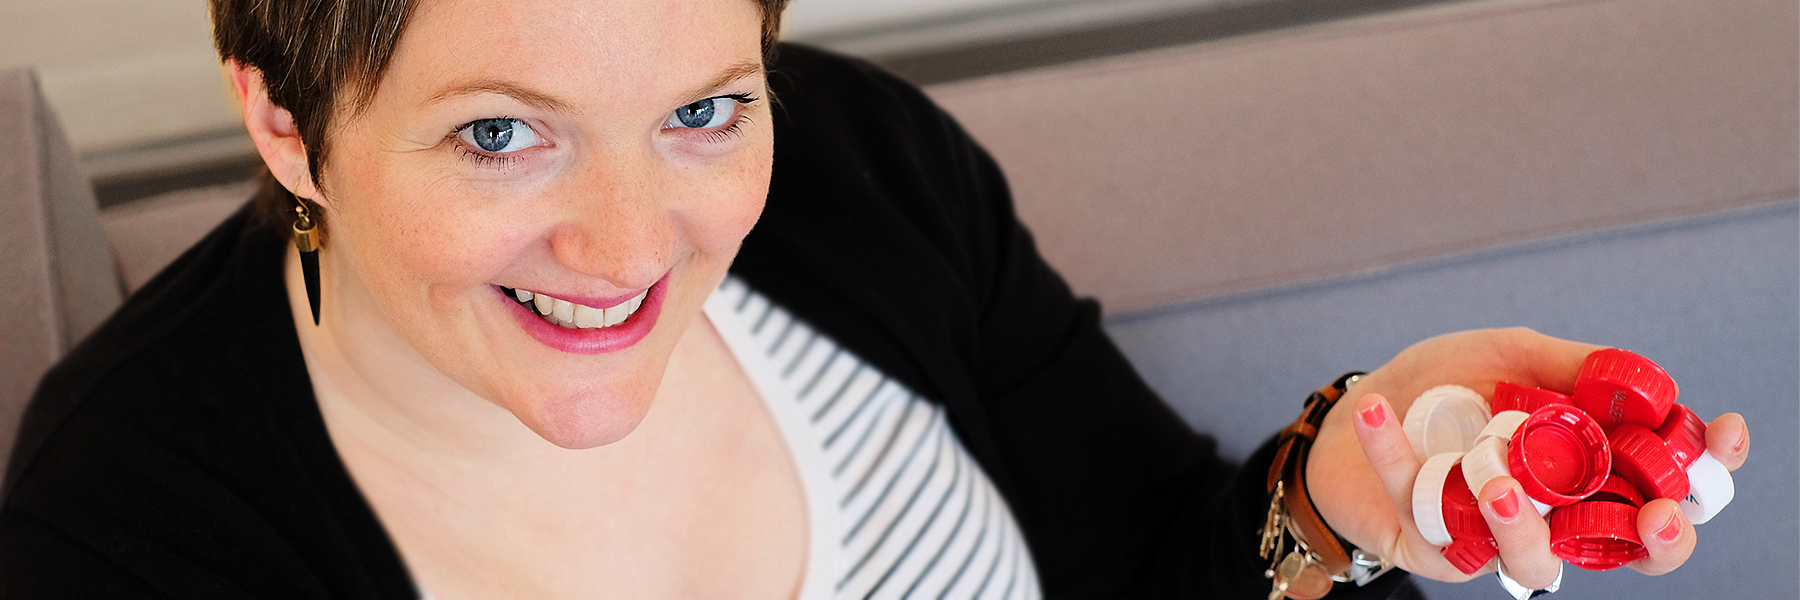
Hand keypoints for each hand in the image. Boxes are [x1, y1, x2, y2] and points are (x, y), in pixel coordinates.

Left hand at [1303, 328, 1750, 585]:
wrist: (1357, 407)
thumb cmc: (1443, 384)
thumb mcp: (1510, 355)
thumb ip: (1572, 368)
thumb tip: (1643, 382)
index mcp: (1589, 468)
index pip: (1666, 484)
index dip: (1705, 472)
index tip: (1722, 438)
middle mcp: (1555, 514)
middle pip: (1627, 547)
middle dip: (1656, 538)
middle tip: (1654, 516)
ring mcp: (1497, 540)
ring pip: (1532, 563)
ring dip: (1521, 526)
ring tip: (1497, 481)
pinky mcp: (1435, 550)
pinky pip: (1424, 516)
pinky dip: (1393, 456)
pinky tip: (1375, 410)